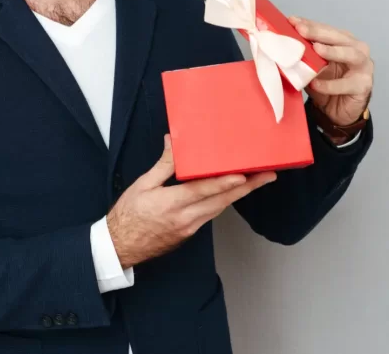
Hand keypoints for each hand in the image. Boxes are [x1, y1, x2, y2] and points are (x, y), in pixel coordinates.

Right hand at [107, 135, 275, 268]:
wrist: (121, 246)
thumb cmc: (128, 214)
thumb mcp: (142, 185)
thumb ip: (163, 165)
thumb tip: (173, 141)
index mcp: (171, 203)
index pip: (204, 190)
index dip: (226, 183)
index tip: (245, 174)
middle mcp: (186, 218)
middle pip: (222, 201)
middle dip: (247, 187)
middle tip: (268, 175)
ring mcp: (190, 228)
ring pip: (220, 209)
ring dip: (239, 194)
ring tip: (257, 180)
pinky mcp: (190, 232)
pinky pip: (211, 214)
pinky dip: (224, 202)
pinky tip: (232, 192)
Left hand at [288, 16, 373, 125]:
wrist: (338, 110)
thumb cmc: (327, 82)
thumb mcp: (314, 65)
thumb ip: (305, 53)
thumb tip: (283, 41)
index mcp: (345, 41)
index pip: (327, 29)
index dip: (310, 24)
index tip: (292, 20)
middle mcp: (357, 50)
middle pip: (339, 38)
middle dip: (319, 33)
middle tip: (301, 30)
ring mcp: (363, 68)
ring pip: (351, 55)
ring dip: (332, 51)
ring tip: (316, 49)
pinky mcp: (363, 86)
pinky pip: (346, 84)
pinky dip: (330, 85)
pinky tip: (315, 84)